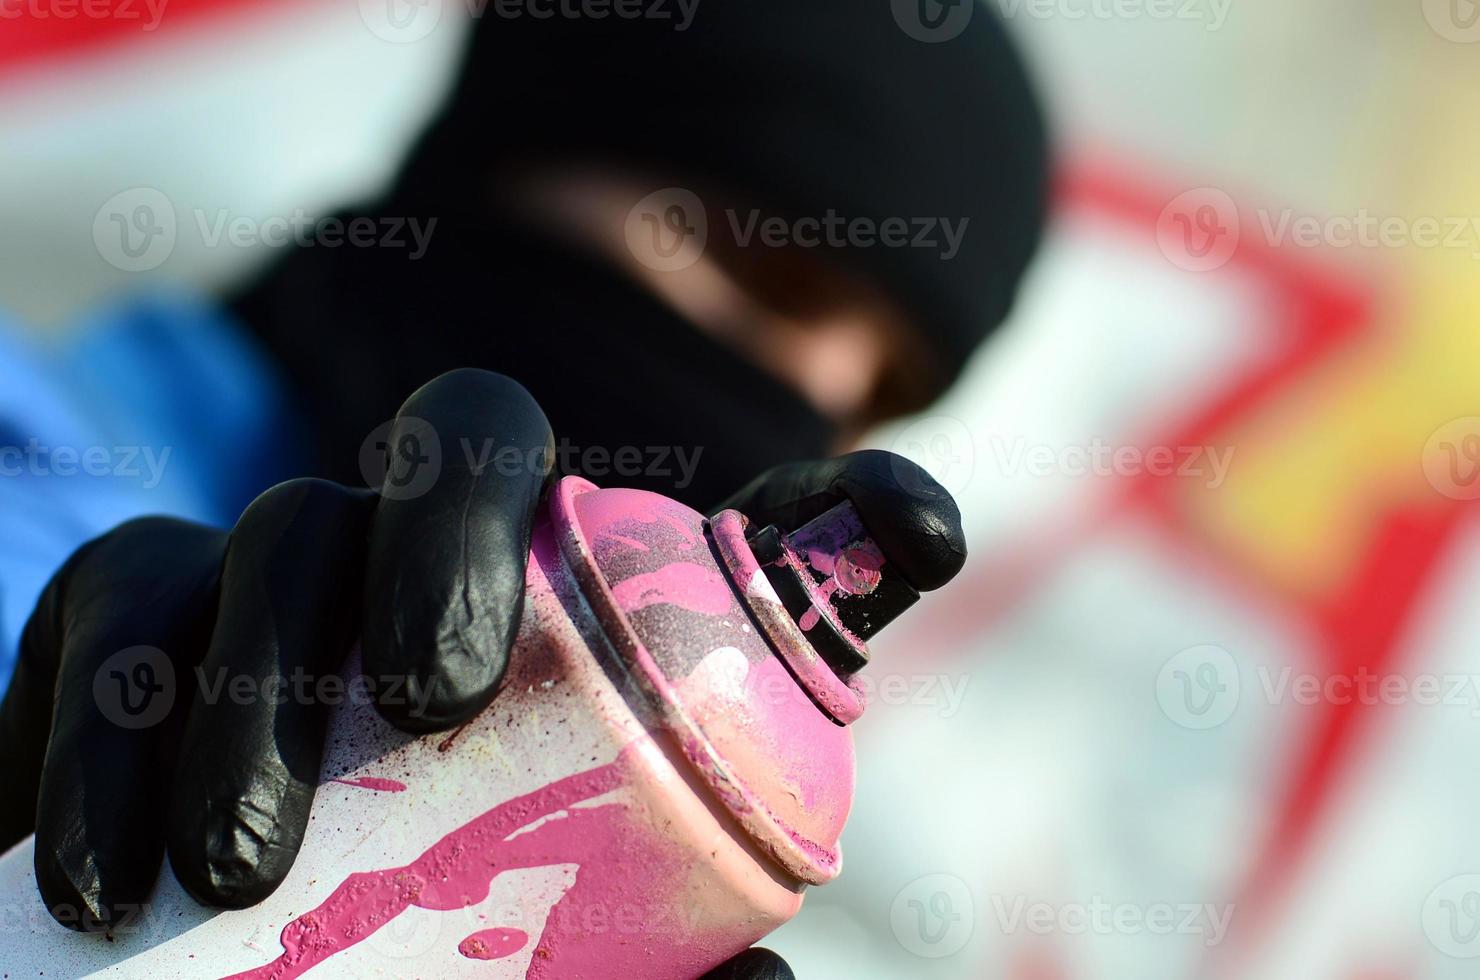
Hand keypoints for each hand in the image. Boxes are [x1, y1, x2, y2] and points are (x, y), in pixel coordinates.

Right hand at [0, 371, 963, 979]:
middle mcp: (386, 550)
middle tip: (418, 712)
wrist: (260, 958)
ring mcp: (255, 578)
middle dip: (412, 559)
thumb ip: (667, 954)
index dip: (503, 510)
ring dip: (242, 693)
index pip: (509, 454)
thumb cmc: (444, 939)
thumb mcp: (573, 942)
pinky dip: (95, 746)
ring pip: (256, 542)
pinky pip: (106, 621)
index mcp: (511, 585)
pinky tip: (104, 877)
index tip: (476, 674)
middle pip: (403, 469)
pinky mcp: (119, 628)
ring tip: (239, 866)